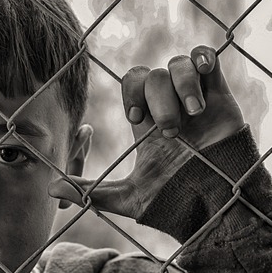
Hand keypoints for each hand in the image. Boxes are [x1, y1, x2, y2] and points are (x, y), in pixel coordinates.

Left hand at [49, 45, 244, 218]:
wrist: (218, 212)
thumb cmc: (175, 206)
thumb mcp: (128, 198)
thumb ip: (90, 190)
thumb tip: (50, 188)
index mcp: (148, 122)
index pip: (133, 83)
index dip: (131, 93)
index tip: (136, 120)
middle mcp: (170, 107)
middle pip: (152, 75)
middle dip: (155, 97)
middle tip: (167, 130)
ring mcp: (196, 101)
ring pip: (178, 66)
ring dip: (181, 88)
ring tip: (192, 118)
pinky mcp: (221, 99)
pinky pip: (209, 60)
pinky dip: (202, 61)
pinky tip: (202, 81)